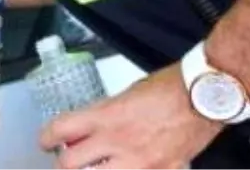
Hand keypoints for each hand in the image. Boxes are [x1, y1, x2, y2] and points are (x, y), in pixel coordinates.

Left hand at [39, 63, 222, 169]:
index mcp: (106, 116)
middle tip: (65, 160)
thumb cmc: (170, 88)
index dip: (46, 138)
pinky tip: (121, 169)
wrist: (204, 97)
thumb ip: (105, 114)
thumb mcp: (126, 95)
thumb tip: (90, 127)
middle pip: (69, 164)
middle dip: (63, 163)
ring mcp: (139, 162)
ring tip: (92, 167)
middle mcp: (117, 141)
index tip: (45, 141)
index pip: (60, 130)